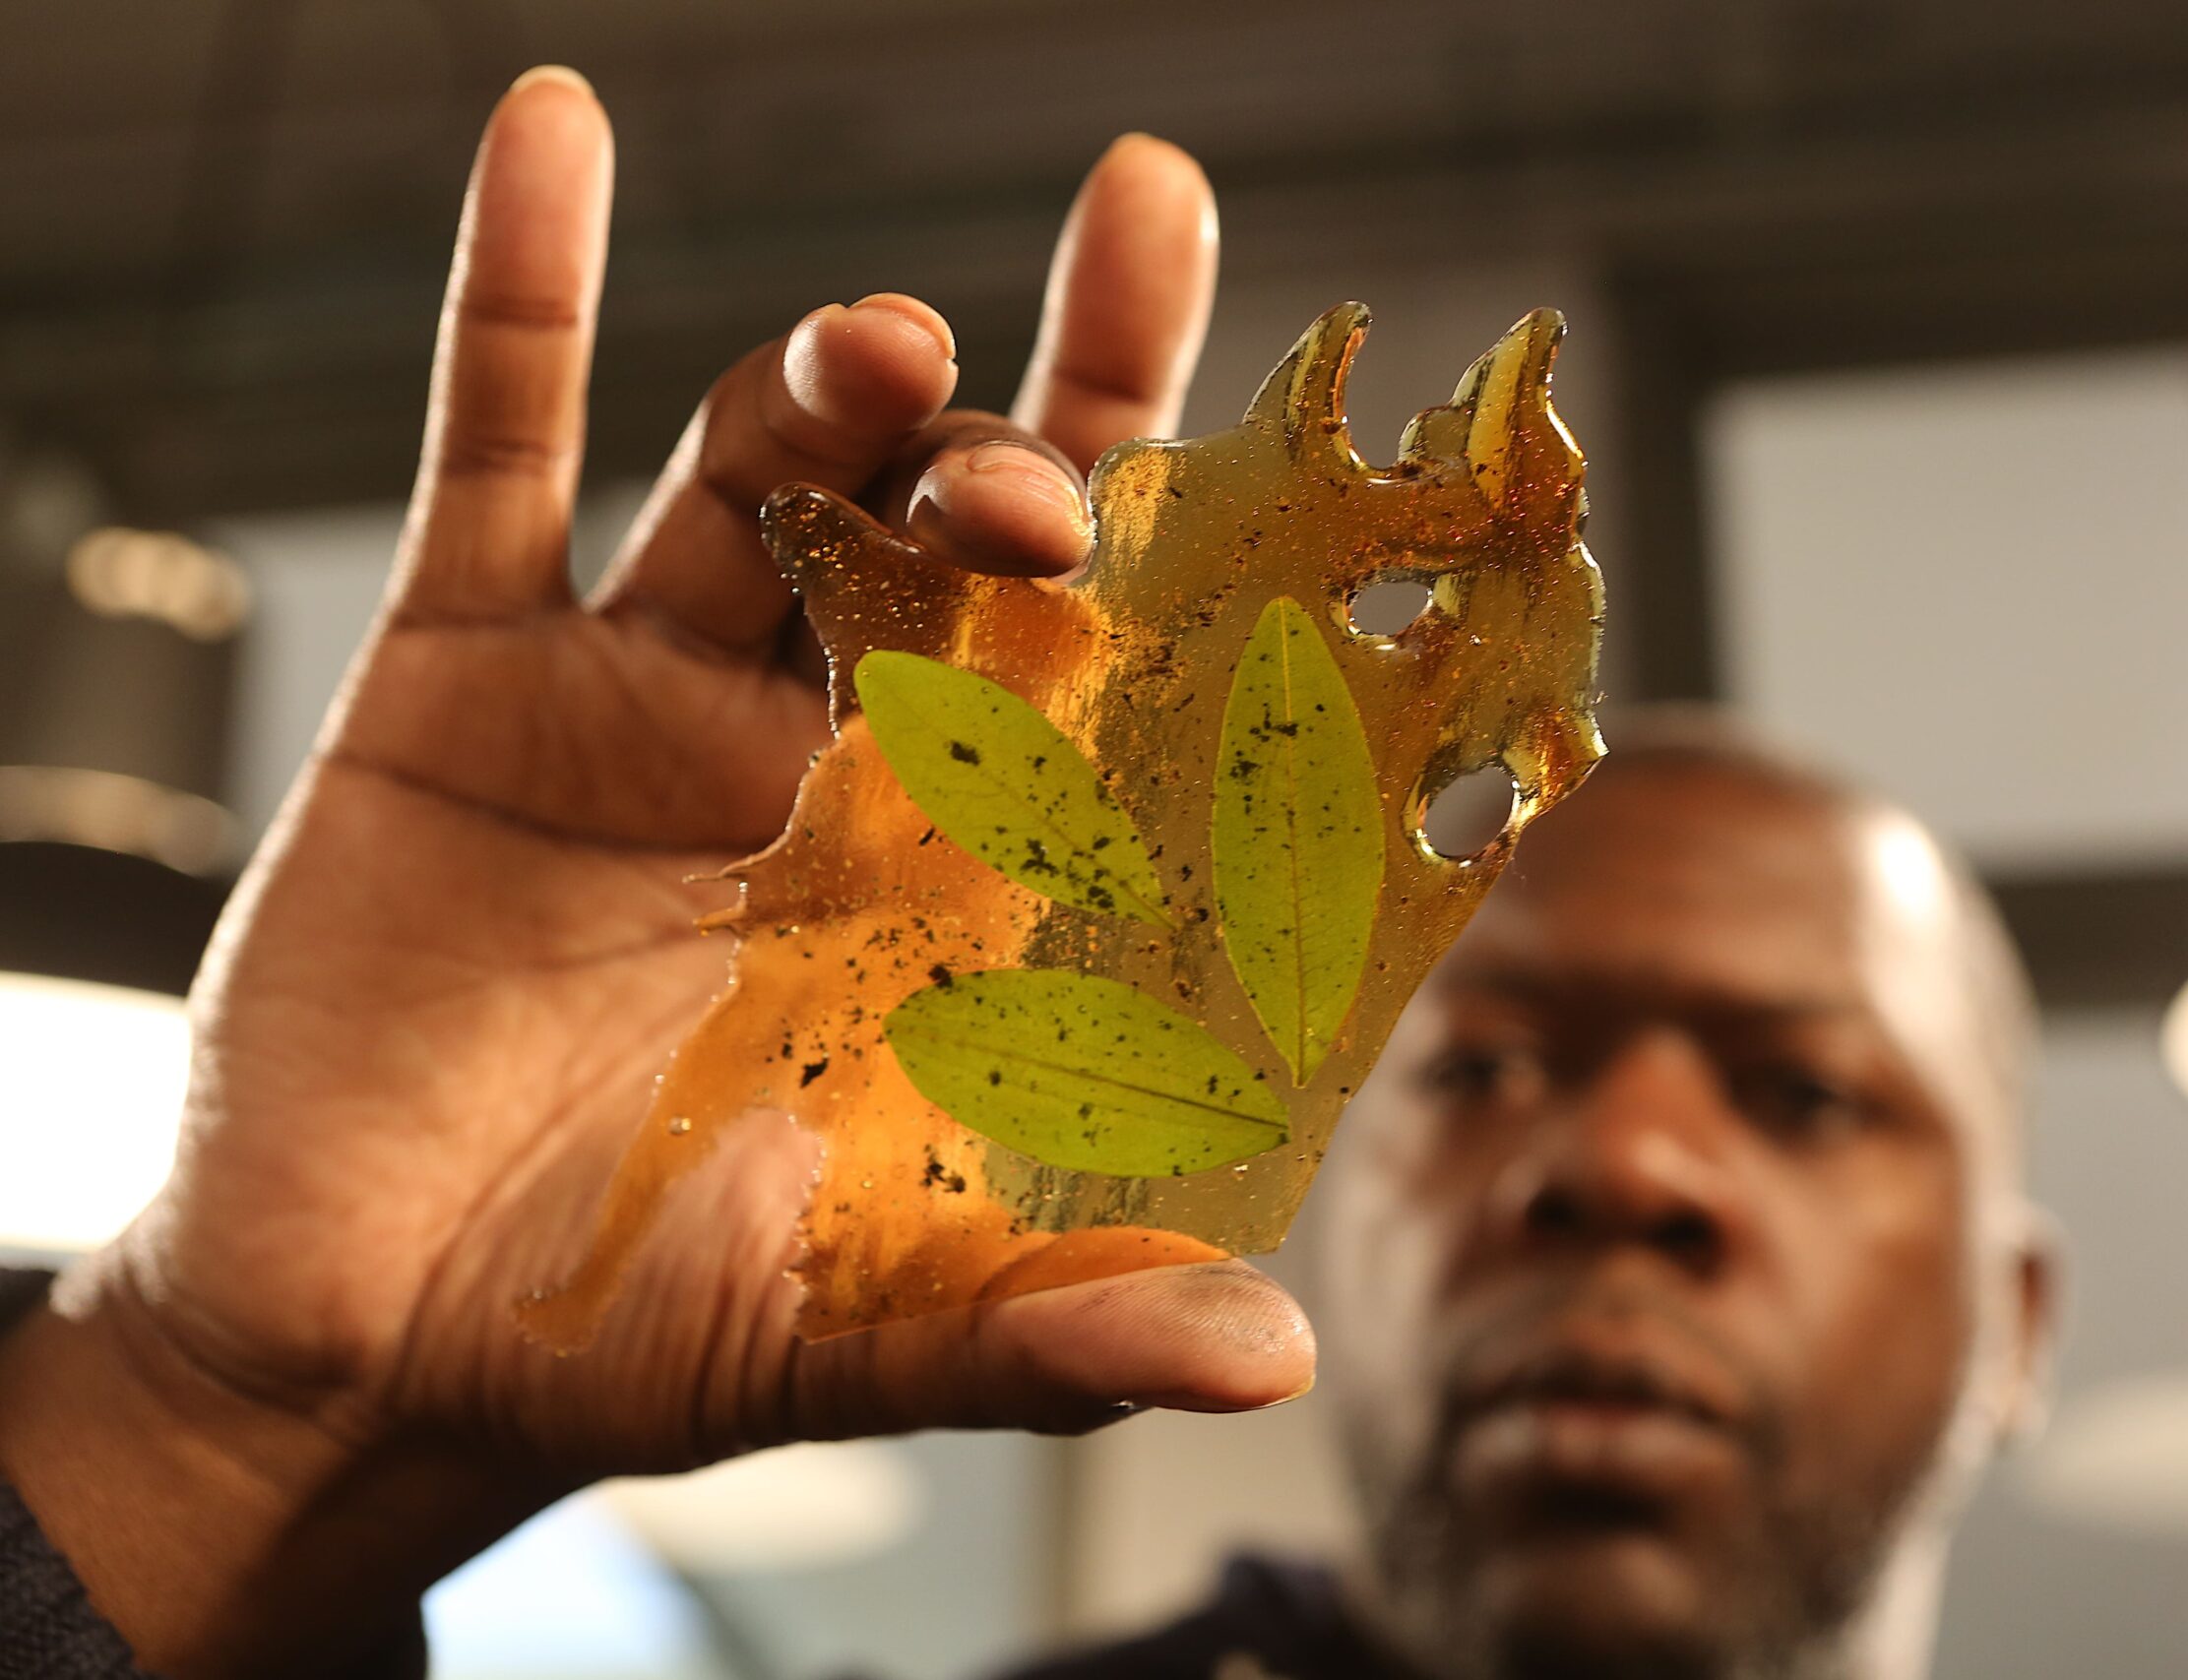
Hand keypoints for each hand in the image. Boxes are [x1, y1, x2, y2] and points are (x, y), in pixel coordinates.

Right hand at [0, 67, 1310, 1678]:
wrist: (366, 1350)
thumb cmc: (629, 1336)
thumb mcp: (852, 1334)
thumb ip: (1047, 1333)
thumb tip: (1269, 1363)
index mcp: (950, 876)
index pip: (1101, 663)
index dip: (1194, 539)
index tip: (1288, 412)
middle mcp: (825, 754)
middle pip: (958, 524)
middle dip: (1036, 427)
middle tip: (1078, 388)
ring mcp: (647, 695)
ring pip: (760, 472)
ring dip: (831, 383)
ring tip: (882, 354)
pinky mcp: (466, 680)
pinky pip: (495, 449)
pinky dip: (528, 292)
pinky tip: (555, 137)